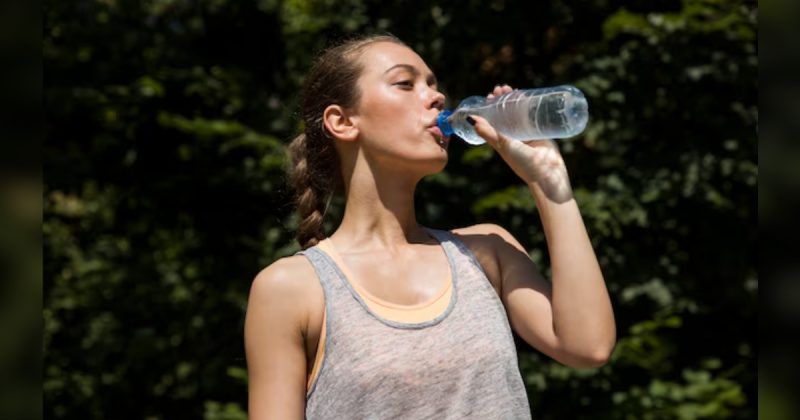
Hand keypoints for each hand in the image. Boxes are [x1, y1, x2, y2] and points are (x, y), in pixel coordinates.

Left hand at [470, 84, 573, 202]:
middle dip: (503, 100)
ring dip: (515, 100)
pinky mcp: (541, 131)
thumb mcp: (503, 145)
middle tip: (501, 88)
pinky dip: (530, 105)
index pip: (494, 119)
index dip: (491, 107)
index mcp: (502, 140)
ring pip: (520, 112)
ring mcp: (527, 133)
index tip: (490, 95)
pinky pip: (534, 116)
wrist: (547, 173)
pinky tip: (529, 95)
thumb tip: (471, 119)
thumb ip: (488, 133)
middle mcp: (513, 136)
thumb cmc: (522, 162)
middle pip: (507, 113)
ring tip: (512, 89)